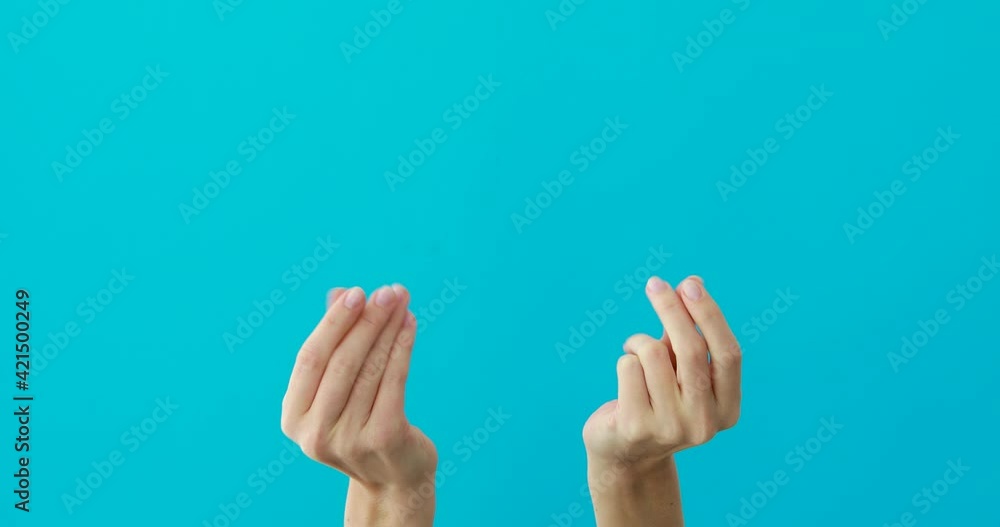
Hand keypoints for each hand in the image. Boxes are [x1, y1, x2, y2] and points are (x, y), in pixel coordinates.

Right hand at [281, 284, 436, 524]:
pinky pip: (394, 381)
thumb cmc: (362, 419)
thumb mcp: (341, 385)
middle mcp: (315, 433)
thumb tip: (340, 293)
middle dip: (367, 321)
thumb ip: (336, 342)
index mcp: (294, 418)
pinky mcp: (383, 438)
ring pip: (371, 368)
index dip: (333, 323)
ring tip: (402, 302)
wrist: (393, 477)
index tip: (357, 293)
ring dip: (389, 328)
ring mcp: (348, 439)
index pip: (311, 358)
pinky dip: (403, 347)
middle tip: (388, 292)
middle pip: (342, 361)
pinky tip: (410, 325)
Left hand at [582, 276, 741, 524]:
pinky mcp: (635, 427)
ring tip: (635, 353)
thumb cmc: (657, 399)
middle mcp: (704, 424)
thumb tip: (692, 285)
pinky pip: (628, 367)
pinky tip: (625, 379)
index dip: (710, 315)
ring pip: (653, 354)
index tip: (690, 284)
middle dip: (672, 309)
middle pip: (692, 350)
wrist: (624, 454)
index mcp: (727, 409)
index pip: (728, 354)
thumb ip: (687, 334)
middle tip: (655, 284)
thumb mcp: (679, 369)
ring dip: (639, 342)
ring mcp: (670, 428)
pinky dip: (624, 361)